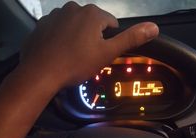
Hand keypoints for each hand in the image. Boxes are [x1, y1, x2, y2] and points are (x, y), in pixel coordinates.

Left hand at [21, 1, 158, 90]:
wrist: (41, 72)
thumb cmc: (76, 63)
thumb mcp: (107, 53)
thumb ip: (130, 39)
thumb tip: (154, 27)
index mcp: (92, 13)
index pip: (110, 24)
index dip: (108, 42)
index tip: (101, 55)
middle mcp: (73, 7)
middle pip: (91, 24)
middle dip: (92, 39)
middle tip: (86, 59)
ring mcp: (55, 15)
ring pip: (74, 27)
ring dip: (76, 39)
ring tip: (71, 58)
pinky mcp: (42, 25)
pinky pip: (57, 31)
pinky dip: (60, 40)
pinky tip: (58, 54)